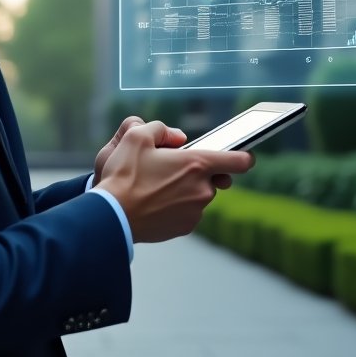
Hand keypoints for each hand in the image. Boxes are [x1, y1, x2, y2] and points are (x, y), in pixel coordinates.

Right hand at [95, 121, 252, 242]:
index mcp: (196, 165)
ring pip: (198, 195)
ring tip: (156, 187)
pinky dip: (177, 206)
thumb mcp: (136, 136)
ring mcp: (195, 212)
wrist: (112, 215)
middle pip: (213, 178)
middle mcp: (202, 190)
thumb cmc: (124, 175)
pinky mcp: (184, 228)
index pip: (239, 161)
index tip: (244, 156)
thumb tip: (177, 137)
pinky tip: (155, 202)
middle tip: (171, 169)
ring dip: (185, 189)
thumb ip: (161, 128)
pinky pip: (187, 212)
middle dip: (197, 172)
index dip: (244, 156)